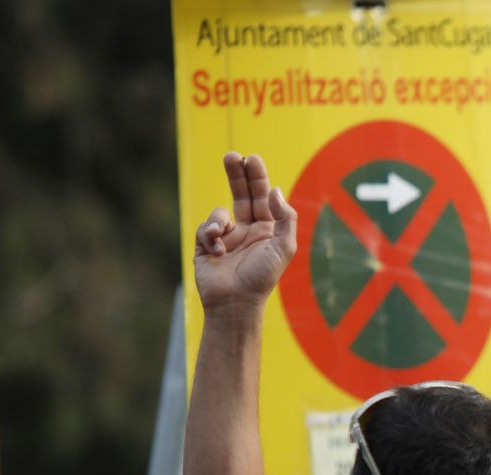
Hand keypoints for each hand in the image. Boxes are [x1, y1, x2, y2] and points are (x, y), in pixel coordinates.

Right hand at [194, 152, 297, 310]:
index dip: (257, 177)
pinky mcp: (207, 246)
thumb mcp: (284, 247)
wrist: (235, 302)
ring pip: (219, 213)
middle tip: (231, 156)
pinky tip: (217, 251)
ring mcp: (227, 237)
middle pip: (241, 195)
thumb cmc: (262, 277)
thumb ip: (285, 217)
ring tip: (221, 235)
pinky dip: (210, 235)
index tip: (251, 158)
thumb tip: (275, 190)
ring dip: (219, 220)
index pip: (262, 197)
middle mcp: (248, 231)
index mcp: (268, 230)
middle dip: (236, 175)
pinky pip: (206, 228)